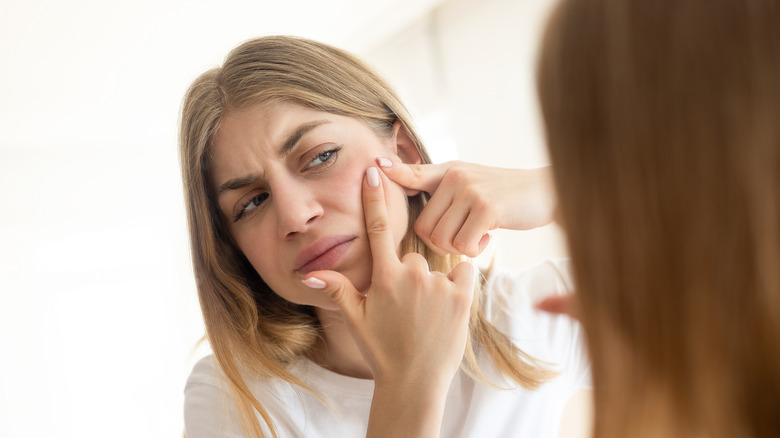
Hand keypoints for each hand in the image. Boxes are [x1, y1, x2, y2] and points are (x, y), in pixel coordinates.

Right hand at [302, 166, 474, 389]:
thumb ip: (337, 290)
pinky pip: (463, 271)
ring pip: (435, 267)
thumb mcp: (355, 320)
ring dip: (432, 284)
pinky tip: (447, 307)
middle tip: (407, 309)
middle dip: (409, 276)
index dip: (375, 198)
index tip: (374, 171)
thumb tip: (309, 273)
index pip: (377, 229)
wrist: (414, 382)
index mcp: (384, 278)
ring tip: (426, 316)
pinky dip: (458, 283)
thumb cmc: (382, 351)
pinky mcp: (462, 296)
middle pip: (412, 257)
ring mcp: (438, 286)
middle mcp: (412, 276)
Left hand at [377, 158, 555, 256]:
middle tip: (462, 237)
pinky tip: (487, 239)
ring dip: (458, 247)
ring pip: (442, 238)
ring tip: (476, 236)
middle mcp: (455, 177)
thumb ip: (439, 185)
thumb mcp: (470, 181)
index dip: (394, 173)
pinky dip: (474, 250)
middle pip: (424, 227)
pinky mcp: (487, 208)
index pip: (414, 173)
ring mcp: (470, 191)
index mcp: (448, 172)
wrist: (544, 192)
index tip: (375, 166)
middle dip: (440, 243)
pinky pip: (463, 244)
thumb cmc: (503, 194)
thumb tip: (401, 183)